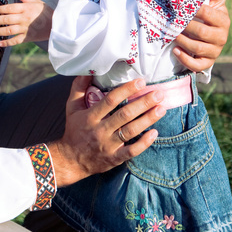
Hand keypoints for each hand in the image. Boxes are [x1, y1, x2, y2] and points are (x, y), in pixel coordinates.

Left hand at [0, 0, 52, 45]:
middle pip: (6, 19)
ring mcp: (25, 29)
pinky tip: (0, 44)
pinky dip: (8, 43)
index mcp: (25, 8)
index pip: (9, 8)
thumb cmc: (46, 12)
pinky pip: (16, 41)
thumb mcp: (37, 1)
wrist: (57, 25)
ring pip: (8, 30)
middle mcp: (24, 18)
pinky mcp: (28, 37)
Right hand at [49, 76, 166, 187]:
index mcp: (90, 116)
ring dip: (148, 119)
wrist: (70, 160)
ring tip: (162, 109)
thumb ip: (79, 88)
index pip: (110, 100)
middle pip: (124, 115)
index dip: (127, 90)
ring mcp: (107, 145)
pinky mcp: (114, 158)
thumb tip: (88, 70)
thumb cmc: (74, 130)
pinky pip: (131, 151)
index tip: (141, 81)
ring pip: (131, 131)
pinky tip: (155, 133)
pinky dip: (144, 143)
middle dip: (143, 103)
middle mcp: (100, 130)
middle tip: (159, 94)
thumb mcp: (72, 107)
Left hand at [173, 0, 229, 71]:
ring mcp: (215, 51)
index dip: (194, 9)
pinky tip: (175, 50)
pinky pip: (197, 65)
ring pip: (197, 48)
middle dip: (185, 27)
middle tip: (172, 21)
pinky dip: (185, 59)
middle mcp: (222, 37)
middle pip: (201, 33)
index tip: (181, 5)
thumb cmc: (211, 16)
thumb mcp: (215, 3)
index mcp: (223, 20)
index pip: (208, 14)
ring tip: (172, 34)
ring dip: (182, 41)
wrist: (213, 37)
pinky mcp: (208, 62)